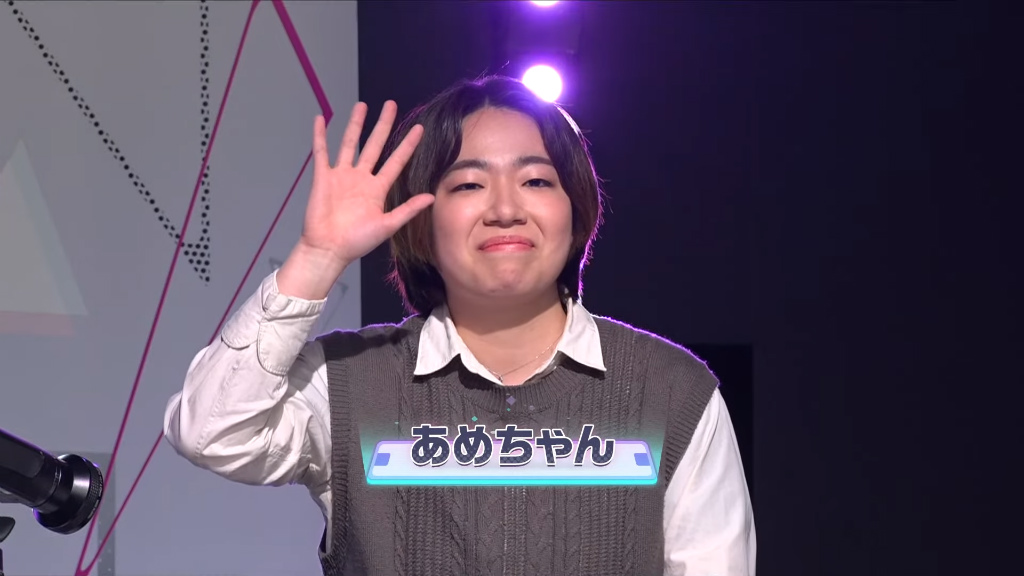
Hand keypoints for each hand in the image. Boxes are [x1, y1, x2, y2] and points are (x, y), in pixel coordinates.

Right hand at [278, 101, 433, 298]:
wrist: (329, 249)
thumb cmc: (357, 242)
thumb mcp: (387, 226)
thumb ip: (407, 210)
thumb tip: (431, 197)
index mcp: (378, 189)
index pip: (396, 161)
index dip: (407, 145)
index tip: (419, 129)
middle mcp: (361, 178)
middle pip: (374, 145)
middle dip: (383, 125)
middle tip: (391, 105)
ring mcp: (341, 176)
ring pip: (349, 144)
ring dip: (355, 125)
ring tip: (362, 106)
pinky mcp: (323, 178)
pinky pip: (321, 153)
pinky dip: (319, 136)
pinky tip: (319, 119)